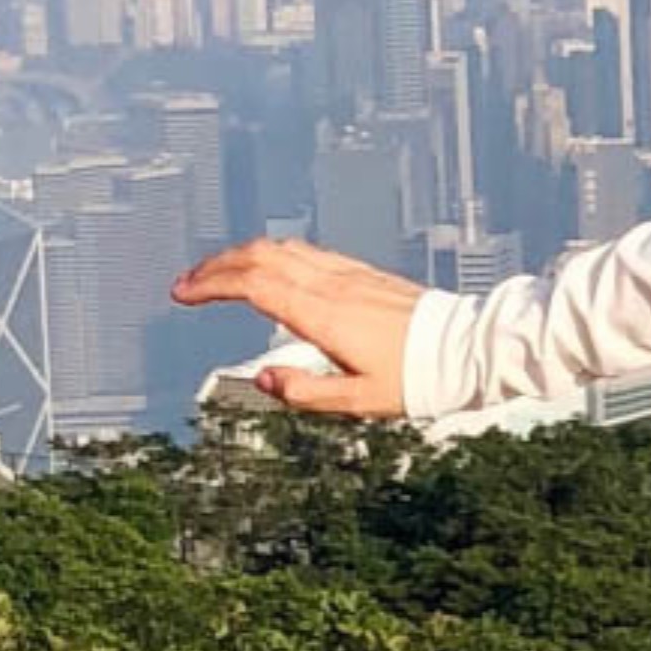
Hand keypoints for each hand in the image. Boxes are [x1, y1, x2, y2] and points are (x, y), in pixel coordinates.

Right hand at [172, 233, 423, 424]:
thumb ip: (305, 392)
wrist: (467, 348)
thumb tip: (262, 379)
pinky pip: (307, 253)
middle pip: (261, 256)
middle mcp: (333, 286)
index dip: (211, 284)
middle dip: (216, 265)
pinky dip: (274, 254)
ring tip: (217, 274)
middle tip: (188, 283)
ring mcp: (349, 275)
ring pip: (283, 248)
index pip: (253, 285)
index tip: (182, 293)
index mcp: (324, 315)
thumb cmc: (417, 379)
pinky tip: (268, 268)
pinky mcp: (363, 274)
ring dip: (242, 256)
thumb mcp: (358, 401)